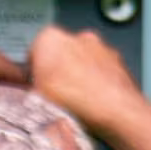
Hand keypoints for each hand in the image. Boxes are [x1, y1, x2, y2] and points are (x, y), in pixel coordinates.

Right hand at [28, 24, 146, 137]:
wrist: (117, 112)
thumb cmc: (78, 102)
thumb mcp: (36, 98)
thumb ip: (31, 90)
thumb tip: (31, 94)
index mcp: (49, 38)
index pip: (33, 54)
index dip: (34, 75)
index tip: (37, 88)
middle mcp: (77, 37)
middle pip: (60, 56)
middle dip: (59, 73)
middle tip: (57, 97)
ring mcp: (101, 48)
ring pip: (84, 63)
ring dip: (81, 78)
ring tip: (78, 104)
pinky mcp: (120, 62)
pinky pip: (103, 72)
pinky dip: (100, 83)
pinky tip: (96, 103)